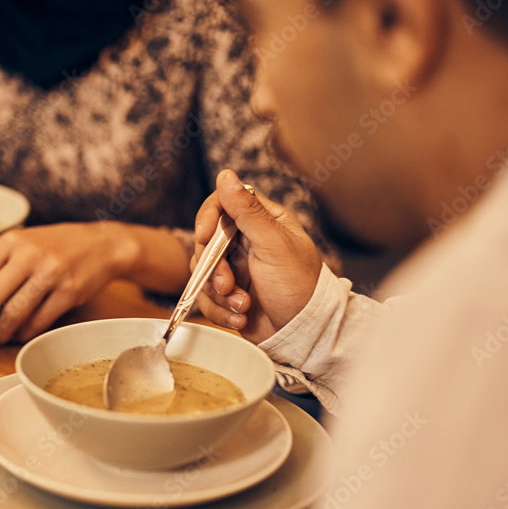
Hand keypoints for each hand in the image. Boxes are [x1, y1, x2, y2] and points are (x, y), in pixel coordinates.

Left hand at [0, 222, 139, 356]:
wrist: (103, 244)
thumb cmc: (57, 247)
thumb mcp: (24, 244)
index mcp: (10, 242)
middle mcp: (28, 255)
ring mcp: (50, 273)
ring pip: (13, 314)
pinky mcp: (69, 291)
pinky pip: (39, 321)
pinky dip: (25, 333)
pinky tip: (19, 335)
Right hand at [194, 169, 322, 343]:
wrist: (304, 334)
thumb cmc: (299, 285)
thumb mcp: (273, 244)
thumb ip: (247, 210)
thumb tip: (225, 174)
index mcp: (262, 222)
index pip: (222, 205)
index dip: (208, 219)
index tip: (204, 236)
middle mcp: (246, 243)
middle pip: (206, 242)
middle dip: (214, 267)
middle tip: (228, 284)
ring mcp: (236, 270)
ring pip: (203, 273)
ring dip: (218, 293)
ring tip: (242, 304)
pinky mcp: (229, 295)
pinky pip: (207, 298)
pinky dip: (221, 310)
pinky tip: (241, 316)